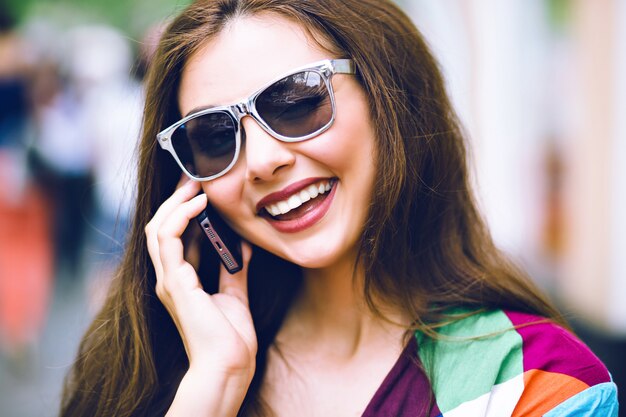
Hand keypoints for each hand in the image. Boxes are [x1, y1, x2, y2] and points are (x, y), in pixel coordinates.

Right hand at [145, 178, 255, 414]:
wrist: (228, 364)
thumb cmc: (230, 337)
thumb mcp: (234, 293)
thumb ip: (232, 269)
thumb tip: (240, 247)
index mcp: (180, 280)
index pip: (173, 236)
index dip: (182, 210)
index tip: (199, 190)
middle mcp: (168, 278)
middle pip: (160, 227)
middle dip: (175, 200)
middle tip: (194, 178)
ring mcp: (168, 280)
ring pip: (157, 228)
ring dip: (175, 203)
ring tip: (195, 184)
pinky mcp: (174, 283)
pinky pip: (167, 240)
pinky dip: (180, 217)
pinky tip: (198, 204)